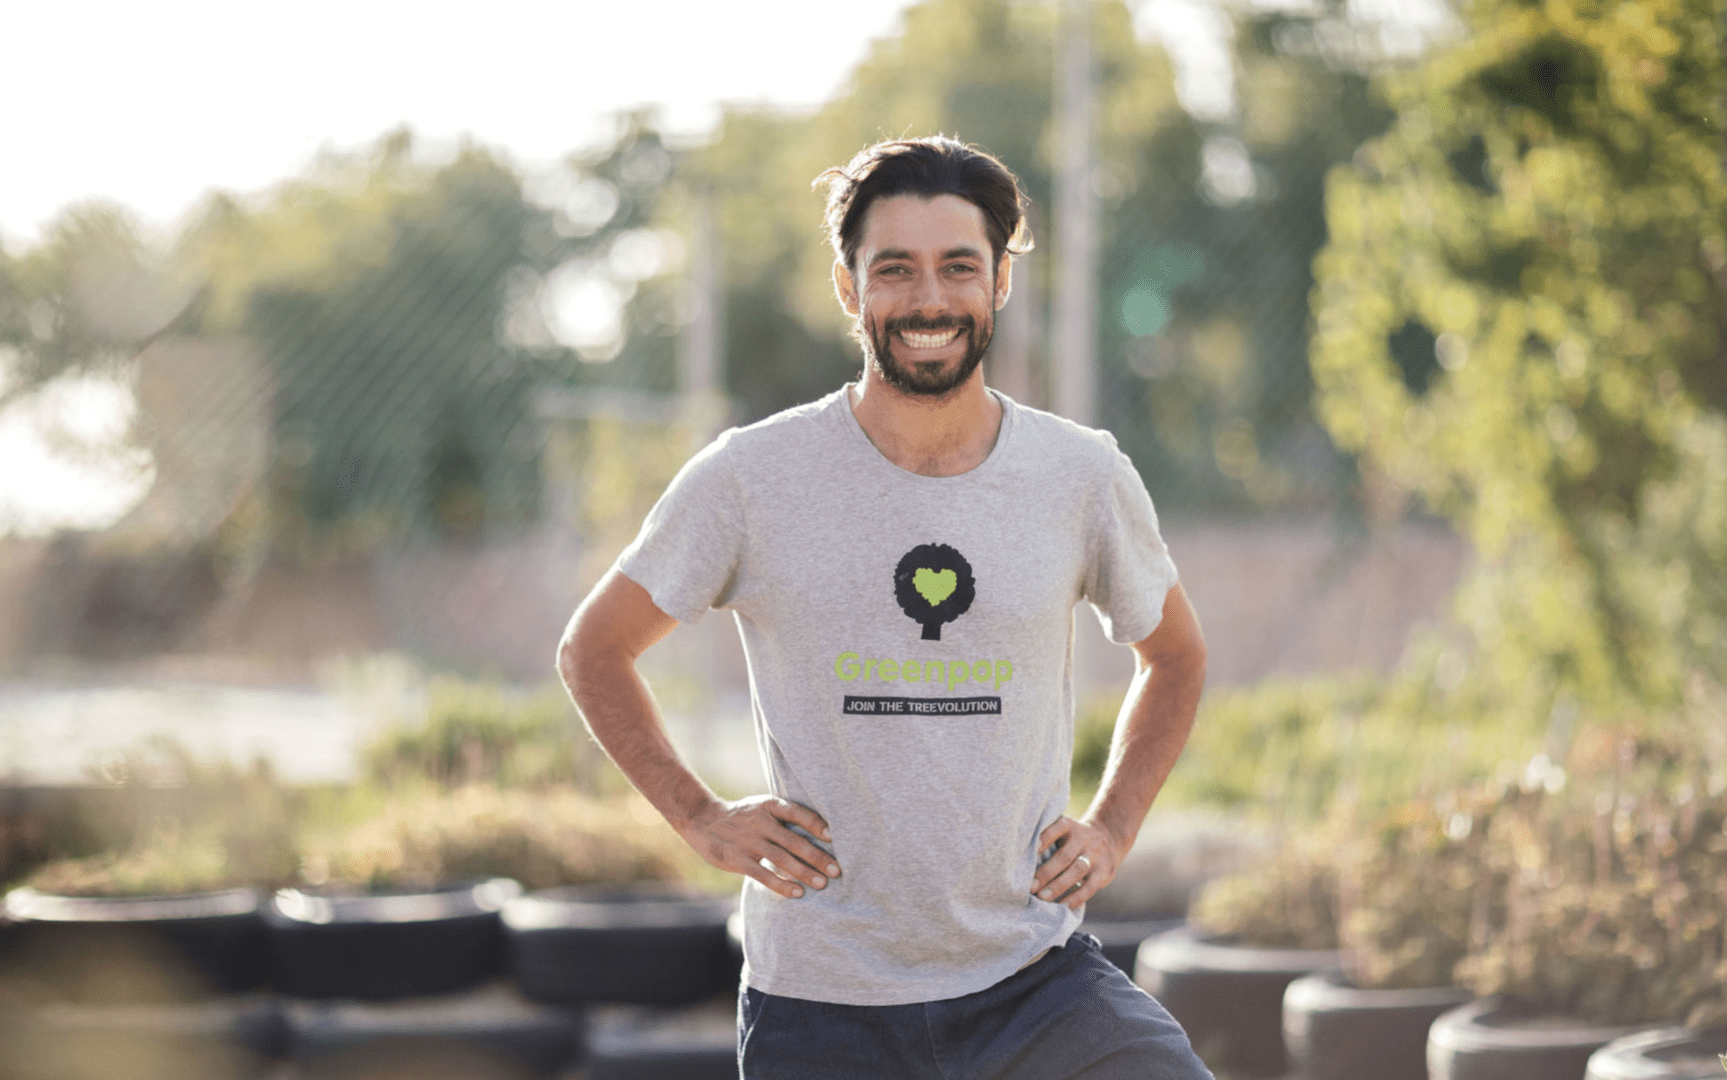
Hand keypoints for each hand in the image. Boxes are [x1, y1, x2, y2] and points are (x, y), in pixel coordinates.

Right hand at [676, 795, 839, 899]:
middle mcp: (760, 822)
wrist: (702, 819)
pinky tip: (797, 893)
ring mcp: (748, 841)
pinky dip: (781, 884)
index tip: (834, 838)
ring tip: (822, 884)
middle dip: (817, 857)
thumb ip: (785, 817)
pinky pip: (762, 874)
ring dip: (804, 872)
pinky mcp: (737, 859)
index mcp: (769, 806)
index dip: (816, 825)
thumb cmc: (743, 816)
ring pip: (781, 859)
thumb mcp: (762, 806)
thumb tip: (821, 832)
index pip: (798, 813)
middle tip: (837, 870)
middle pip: (794, 841)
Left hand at [1031, 815, 1121, 910]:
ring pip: (1077, 871)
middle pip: (1064, 856)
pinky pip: (1090, 886)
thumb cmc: (1072, 839)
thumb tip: (1019, 860)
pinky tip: (1063, 905)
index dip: (1045, 838)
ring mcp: (1095, 855)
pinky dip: (1076, 897)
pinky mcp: (1104, 872)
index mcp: (1069, 827)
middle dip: (1046, 872)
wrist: (1108, 838)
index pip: (1057, 828)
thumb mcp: (1064, 831)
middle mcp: (1083, 839)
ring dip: (1058, 885)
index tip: (1032, 849)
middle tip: (1030, 887)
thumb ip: (1047, 839)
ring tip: (1042, 897)